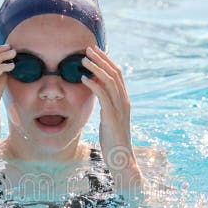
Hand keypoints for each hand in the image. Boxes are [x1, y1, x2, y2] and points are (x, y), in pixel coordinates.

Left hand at [80, 46, 142, 190]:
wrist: (122, 159)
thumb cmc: (113, 141)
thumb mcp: (109, 119)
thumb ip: (106, 105)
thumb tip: (97, 94)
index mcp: (124, 101)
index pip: (117, 74)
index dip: (107, 61)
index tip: (95, 51)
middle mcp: (124, 101)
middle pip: (114, 73)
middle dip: (101, 58)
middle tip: (88, 48)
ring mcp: (119, 109)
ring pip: (109, 81)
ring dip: (96, 68)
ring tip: (83, 59)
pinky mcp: (112, 117)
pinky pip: (103, 96)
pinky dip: (94, 84)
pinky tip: (83, 78)